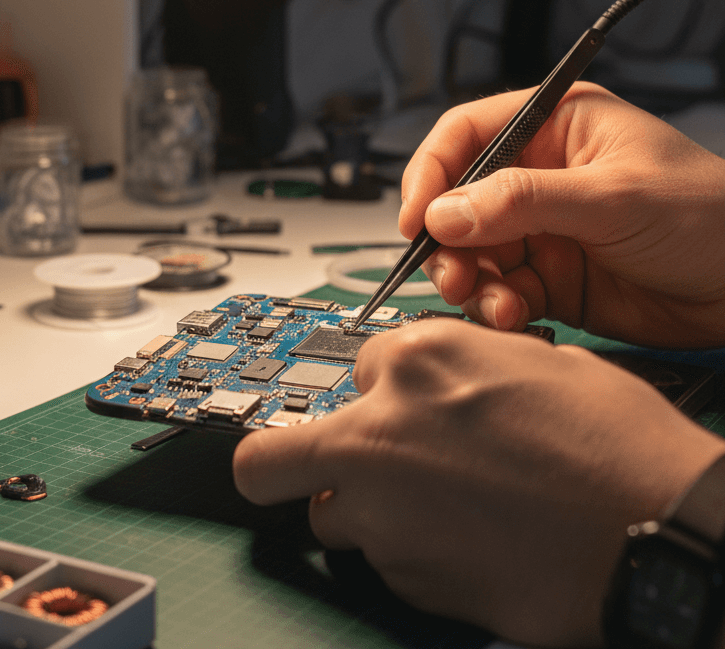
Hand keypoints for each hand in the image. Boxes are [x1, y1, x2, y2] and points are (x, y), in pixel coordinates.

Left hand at [233, 321, 724, 645]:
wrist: (662, 535)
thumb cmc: (617, 447)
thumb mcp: (538, 363)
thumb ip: (462, 363)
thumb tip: (436, 377)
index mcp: (418, 360)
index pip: (355, 367)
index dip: (381, 387)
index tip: (389, 403)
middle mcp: (383, 431)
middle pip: (275, 457)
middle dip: (290, 460)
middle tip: (320, 466)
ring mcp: (385, 512)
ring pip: (333, 513)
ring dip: (365, 508)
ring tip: (431, 507)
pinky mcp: (408, 577)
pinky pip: (383, 559)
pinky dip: (409, 551)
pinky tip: (466, 541)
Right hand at [400, 81, 724, 346]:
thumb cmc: (711, 215)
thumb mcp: (612, 196)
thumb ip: (523, 202)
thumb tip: (444, 213)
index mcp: (554, 127)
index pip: (466, 136)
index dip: (431, 173)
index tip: (416, 217)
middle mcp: (539, 175)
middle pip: (457, 200)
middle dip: (446, 239)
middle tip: (452, 272)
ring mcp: (543, 229)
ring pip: (472, 251)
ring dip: (468, 279)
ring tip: (484, 300)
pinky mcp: (550, 277)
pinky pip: (500, 290)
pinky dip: (497, 306)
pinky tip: (514, 315)